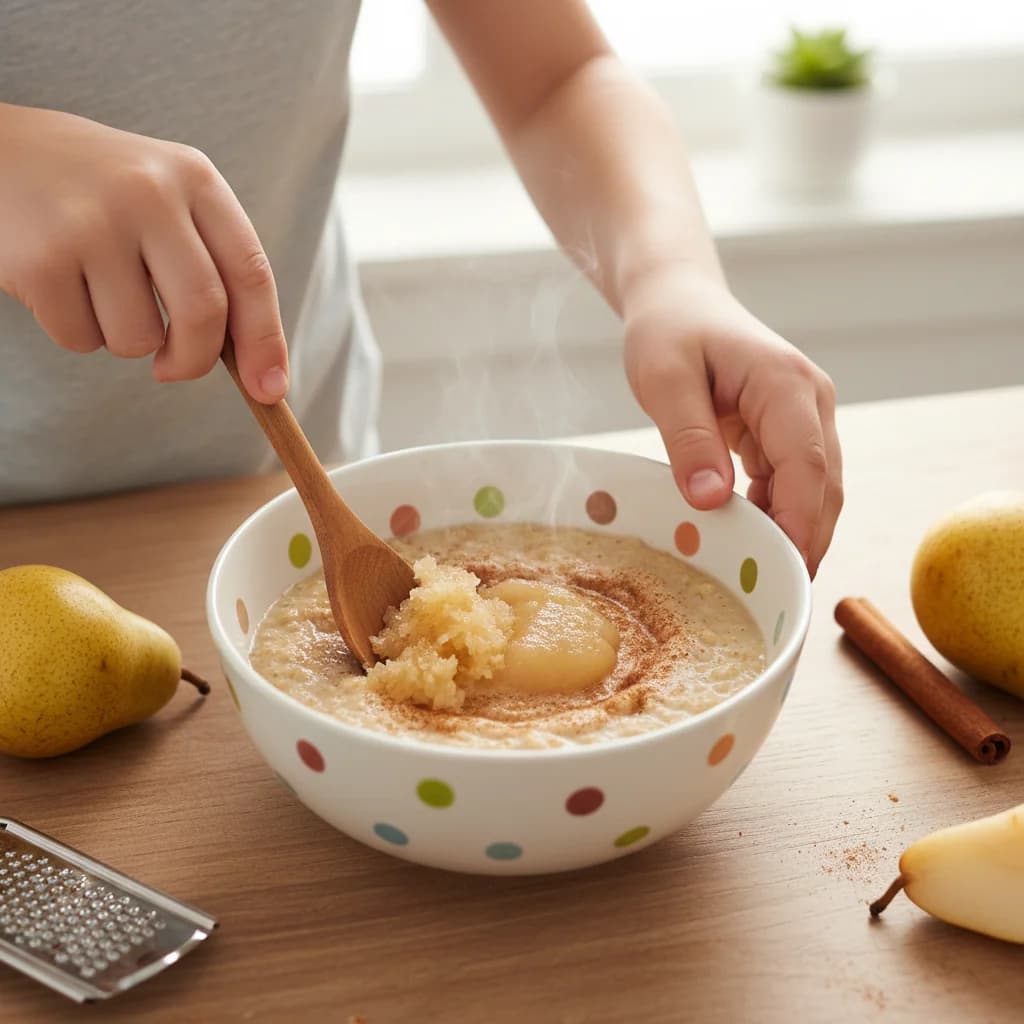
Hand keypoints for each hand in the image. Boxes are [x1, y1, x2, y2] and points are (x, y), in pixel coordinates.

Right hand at [0, 102, 287, 401]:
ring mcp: (92, 222)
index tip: (270, 389)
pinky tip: (59, 285)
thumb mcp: (165, 200)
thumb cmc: (96, 191)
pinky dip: (76, 333)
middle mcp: (149, 191)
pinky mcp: (41, 258)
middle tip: (172, 368)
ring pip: (139, 339)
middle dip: (194, 361)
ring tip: (97, 292)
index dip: (266, 340)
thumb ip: (211, 265)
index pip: (251, 272)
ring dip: (124, 341)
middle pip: (204, 314)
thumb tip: (259, 369)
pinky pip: (82, 340)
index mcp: (194, 177)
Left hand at [623, 264, 841, 576]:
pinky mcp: (790, 431)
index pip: (806, 465)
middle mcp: (810, 402)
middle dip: (805, 541)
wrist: (679, 300)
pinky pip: (793, 483)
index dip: (798, 523)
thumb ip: (688, 439)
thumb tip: (711, 502)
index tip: (782, 571)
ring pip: (815, 490)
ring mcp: (806, 417)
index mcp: (786, 384)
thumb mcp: (664, 379)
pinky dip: (777, 515)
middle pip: (823, 487)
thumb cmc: (669, 330)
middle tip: (776, 596)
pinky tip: (750, 541)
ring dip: (792, 533)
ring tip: (761, 579)